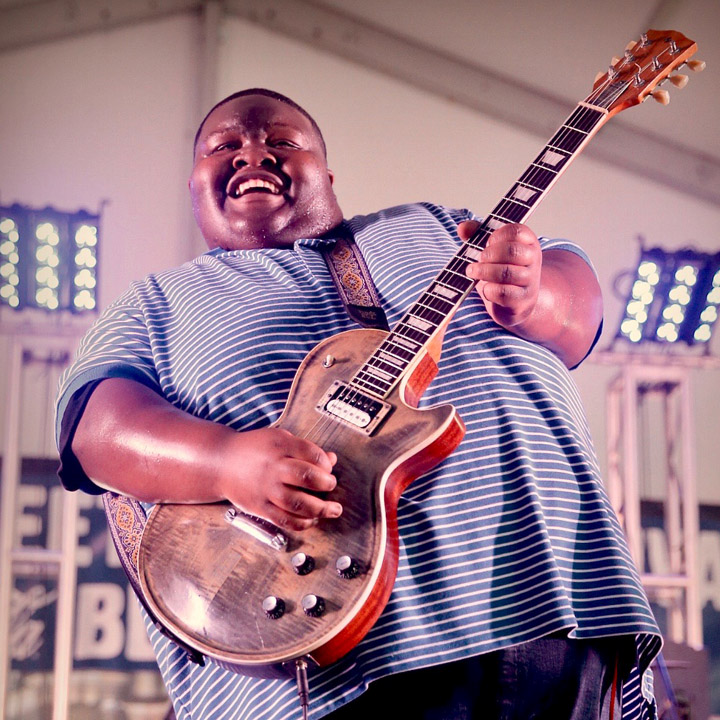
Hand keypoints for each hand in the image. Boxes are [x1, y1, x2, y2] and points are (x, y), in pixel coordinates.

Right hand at [219, 427, 340, 530]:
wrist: (221, 462)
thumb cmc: (254, 449)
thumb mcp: (279, 438)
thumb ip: (305, 449)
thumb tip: (331, 459)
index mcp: (280, 445)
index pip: (312, 454)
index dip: (326, 464)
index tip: (328, 468)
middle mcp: (273, 467)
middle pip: (307, 477)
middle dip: (326, 484)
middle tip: (330, 485)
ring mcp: (265, 489)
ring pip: (298, 503)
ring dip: (321, 509)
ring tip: (333, 509)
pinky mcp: (259, 507)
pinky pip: (284, 520)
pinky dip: (302, 523)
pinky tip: (312, 520)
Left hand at [459, 221, 541, 328]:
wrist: (516, 303)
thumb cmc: (501, 271)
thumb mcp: (491, 251)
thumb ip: (478, 235)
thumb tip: (462, 228)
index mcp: (528, 242)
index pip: (516, 231)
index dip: (497, 235)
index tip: (487, 242)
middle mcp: (533, 260)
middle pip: (512, 251)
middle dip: (489, 254)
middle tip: (478, 259)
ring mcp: (530, 281)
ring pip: (506, 272)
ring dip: (484, 271)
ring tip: (473, 271)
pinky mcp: (522, 300)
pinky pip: (503, 293)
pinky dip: (489, 290)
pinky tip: (485, 289)